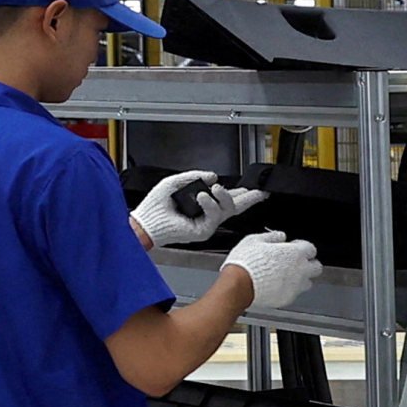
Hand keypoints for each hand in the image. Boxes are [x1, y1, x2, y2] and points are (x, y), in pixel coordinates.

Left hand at [133, 168, 263, 249]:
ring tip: (215, 188)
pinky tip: (203, 196)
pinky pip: (214, 216)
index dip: (240, 193)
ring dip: (225, 196)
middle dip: (249, 199)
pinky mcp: (203, 230)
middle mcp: (206, 213)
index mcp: (201, 203)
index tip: (252, 188)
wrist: (146, 220)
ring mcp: (206, 223)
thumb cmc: (155, 205)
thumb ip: (193, 176)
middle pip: (234, 206)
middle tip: (260, 193)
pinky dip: (210, 204)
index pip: (225, 198)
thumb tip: (212, 176)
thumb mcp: (174, 182)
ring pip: (228, 209)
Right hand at [224, 231, 321, 315]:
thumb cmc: (245, 263)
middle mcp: (300, 270)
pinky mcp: (287, 298)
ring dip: (300, 279)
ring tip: (285, 276)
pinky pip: (293, 293)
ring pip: (307, 282)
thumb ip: (271, 237)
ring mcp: (295, 286)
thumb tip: (279, 235)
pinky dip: (287, 289)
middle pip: (316, 267)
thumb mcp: (253, 240)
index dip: (301, 247)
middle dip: (308, 264)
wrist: (239, 285)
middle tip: (295, 262)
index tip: (293, 247)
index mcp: (294, 253)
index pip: (310, 248)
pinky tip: (275, 286)